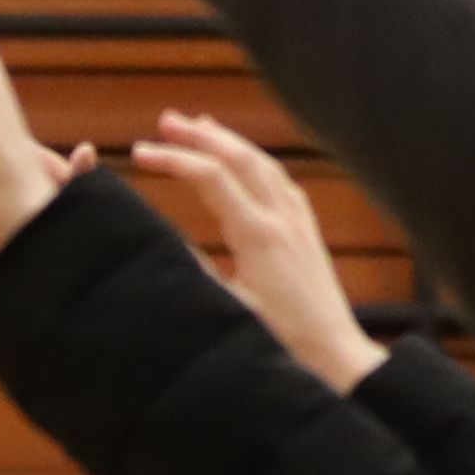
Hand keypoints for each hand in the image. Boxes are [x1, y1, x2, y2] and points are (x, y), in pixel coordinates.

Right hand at [127, 115, 383, 389]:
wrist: (335, 354)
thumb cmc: (281, 342)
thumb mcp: (228, 311)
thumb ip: (196, 272)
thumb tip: (162, 241)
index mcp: (258, 236)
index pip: (210, 178)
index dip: (173, 160)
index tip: (139, 153)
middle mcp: (282, 218)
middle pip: (238, 158)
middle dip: (199, 135)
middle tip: (165, 120)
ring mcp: (299, 221)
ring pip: (262, 163)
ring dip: (228, 142)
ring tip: (201, 127)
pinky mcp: (307, 231)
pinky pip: (280, 181)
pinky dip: (255, 162)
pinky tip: (245, 163)